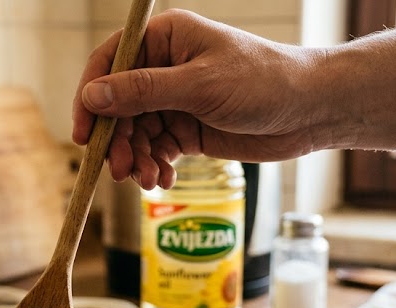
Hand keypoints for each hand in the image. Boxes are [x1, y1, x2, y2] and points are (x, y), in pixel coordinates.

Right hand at [73, 9, 323, 188]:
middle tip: (118, 170)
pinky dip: (154, 166)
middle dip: (117, 140)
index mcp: (165, 39)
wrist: (311, 111)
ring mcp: (176, 100)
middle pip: (119, 106)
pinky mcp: (188, 129)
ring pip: (136, 133)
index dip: (91, 97)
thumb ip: (143, 92)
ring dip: (135, 159)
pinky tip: (162, 180)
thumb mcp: (199, 86)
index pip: (110, 63)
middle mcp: (165, 67)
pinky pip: (156, 150)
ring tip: (145, 180)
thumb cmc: (264, 82)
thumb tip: (93, 96)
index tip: (84, 133)